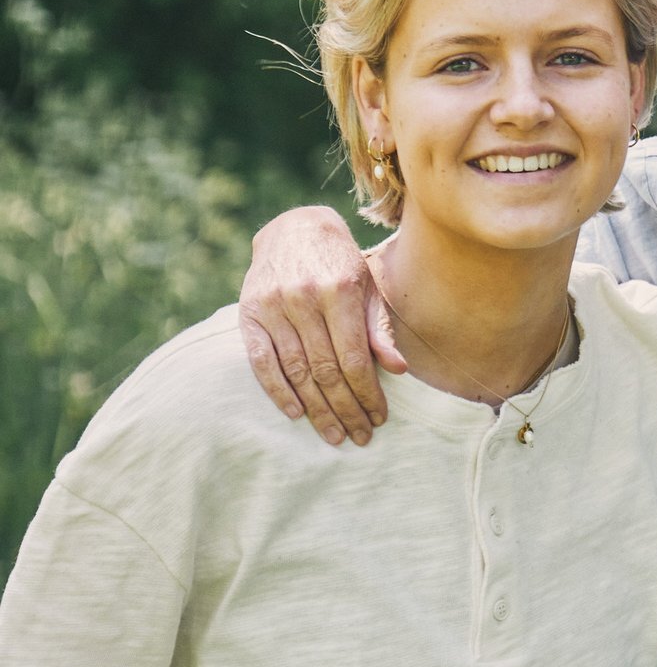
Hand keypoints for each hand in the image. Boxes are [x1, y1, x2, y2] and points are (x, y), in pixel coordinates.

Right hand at [238, 207, 405, 445]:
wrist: (293, 230)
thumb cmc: (341, 265)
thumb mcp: (368, 288)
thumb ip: (379, 329)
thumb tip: (398, 369)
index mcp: (339, 291)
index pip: (354, 357)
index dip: (367, 392)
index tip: (379, 417)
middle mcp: (303, 299)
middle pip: (325, 369)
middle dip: (345, 408)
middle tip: (359, 436)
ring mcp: (272, 307)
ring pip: (295, 370)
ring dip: (316, 408)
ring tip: (333, 434)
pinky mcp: (247, 314)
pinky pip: (261, 361)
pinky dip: (277, 390)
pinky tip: (295, 413)